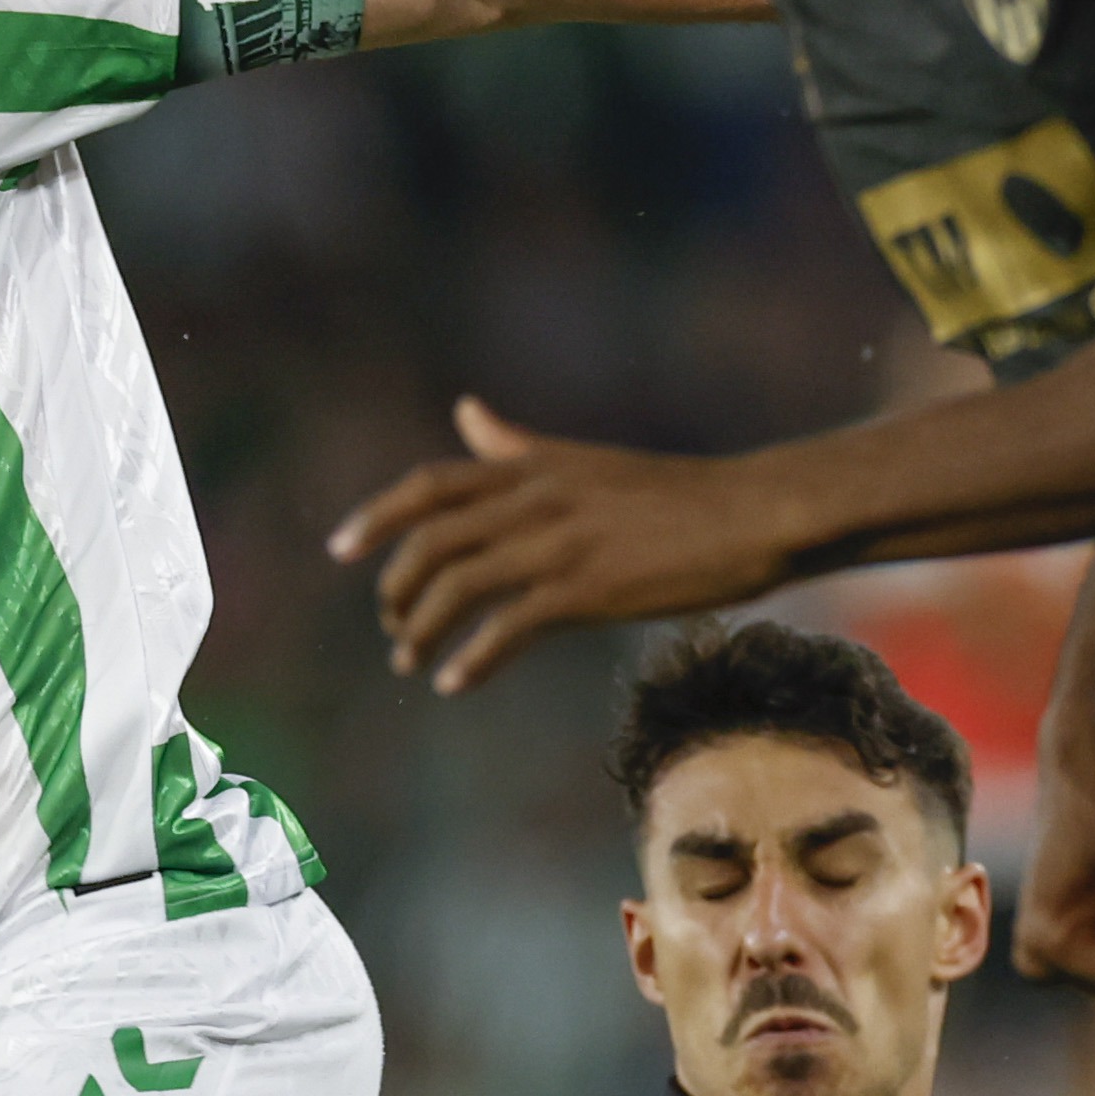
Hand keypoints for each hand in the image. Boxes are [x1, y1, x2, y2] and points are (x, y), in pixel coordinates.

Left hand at [329, 398, 799, 694]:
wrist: (754, 514)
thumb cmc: (678, 495)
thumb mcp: (585, 460)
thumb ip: (518, 446)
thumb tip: (466, 412)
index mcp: (534, 468)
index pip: (431, 485)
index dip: (377, 516)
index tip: (340, 549)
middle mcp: (536, 499)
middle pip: (432, 538)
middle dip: (396, 587)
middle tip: (389, 624)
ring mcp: (560, 543)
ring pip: (459, 584)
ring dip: (422, 629)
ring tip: (411, 661)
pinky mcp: (588, 589)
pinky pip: (507, 628)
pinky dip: (471, 659)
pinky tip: (455, 683)